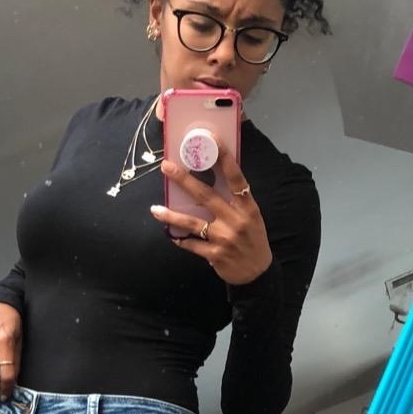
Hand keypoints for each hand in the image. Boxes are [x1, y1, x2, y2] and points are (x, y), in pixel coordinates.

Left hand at [150, 155, 272, 285]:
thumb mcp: (251, 217)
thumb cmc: (253, 240)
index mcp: (247, 207)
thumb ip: (236, 200)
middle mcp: (235, 220)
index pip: (236, 177)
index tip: (211, 140)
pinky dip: (180, 239)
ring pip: (193, 222)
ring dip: (172, 215)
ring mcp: (224, 238)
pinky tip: (169, 234)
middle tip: (167, 167)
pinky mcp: (214, 255)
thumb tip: (215, 177)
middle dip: (184, 180)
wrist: (257, 273)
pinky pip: (192, 244)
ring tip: (155, 209)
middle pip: (206, 195)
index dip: (224, 157)